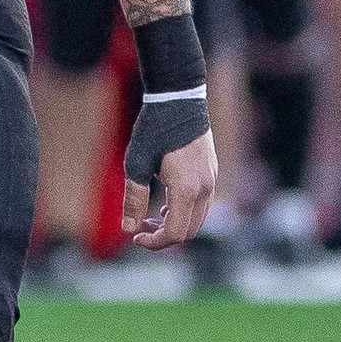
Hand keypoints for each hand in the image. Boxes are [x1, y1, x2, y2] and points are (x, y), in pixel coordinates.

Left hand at [123, 113, 217, 248]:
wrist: (179, 98)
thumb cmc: (154, 128)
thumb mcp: (136, 163)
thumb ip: (133, 198)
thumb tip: (128, 229)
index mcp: (186, 189)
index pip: (175, 233)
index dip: (154, 242)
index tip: (134, 238)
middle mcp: (205, 188)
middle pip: (189, 231)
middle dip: (163, 237)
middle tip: (139, 229)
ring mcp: (212, 180)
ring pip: (197, 219)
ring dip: (175, 225)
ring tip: (150, 216)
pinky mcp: (212, 173)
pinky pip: (202, 204)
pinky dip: (185, 212)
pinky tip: (165, 203)